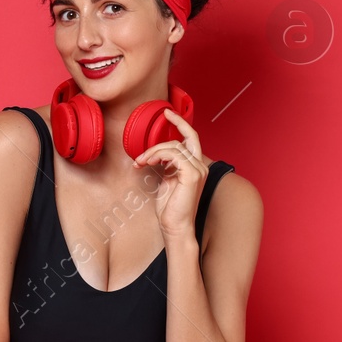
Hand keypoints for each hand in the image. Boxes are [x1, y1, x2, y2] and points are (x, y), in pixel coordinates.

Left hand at [131, 108, 208, 241]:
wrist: (175, 227)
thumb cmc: (170, 209)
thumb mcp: (167, 181)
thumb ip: (167, 166)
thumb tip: (157, 154)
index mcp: (195, 167)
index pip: (191, 139)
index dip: (182, 123)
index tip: (168, 113)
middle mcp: (200, 166)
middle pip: (185, 138)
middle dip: (170, 129)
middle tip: (155, 129)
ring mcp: (198, 170)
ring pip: (175, 146)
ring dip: (153, 151)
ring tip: (141, 162)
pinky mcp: (192, 175)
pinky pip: (173, 154)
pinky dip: (157, 155)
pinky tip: (147, 163)